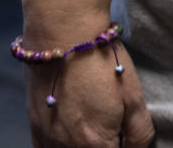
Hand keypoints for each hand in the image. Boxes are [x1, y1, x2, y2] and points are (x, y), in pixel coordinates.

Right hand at [25, 41, 153, 147]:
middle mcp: (65, 147)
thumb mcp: (133, 96)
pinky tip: (75, 130)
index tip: (128, 136)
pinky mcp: (33, 127)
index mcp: (94, 143)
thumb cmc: (102, 62)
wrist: (63, 35)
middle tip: (116, 128)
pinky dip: (63, 146)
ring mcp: (46, 138)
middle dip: (107, 146)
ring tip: (97, 123)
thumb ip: (139, 132)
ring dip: (85, 146)